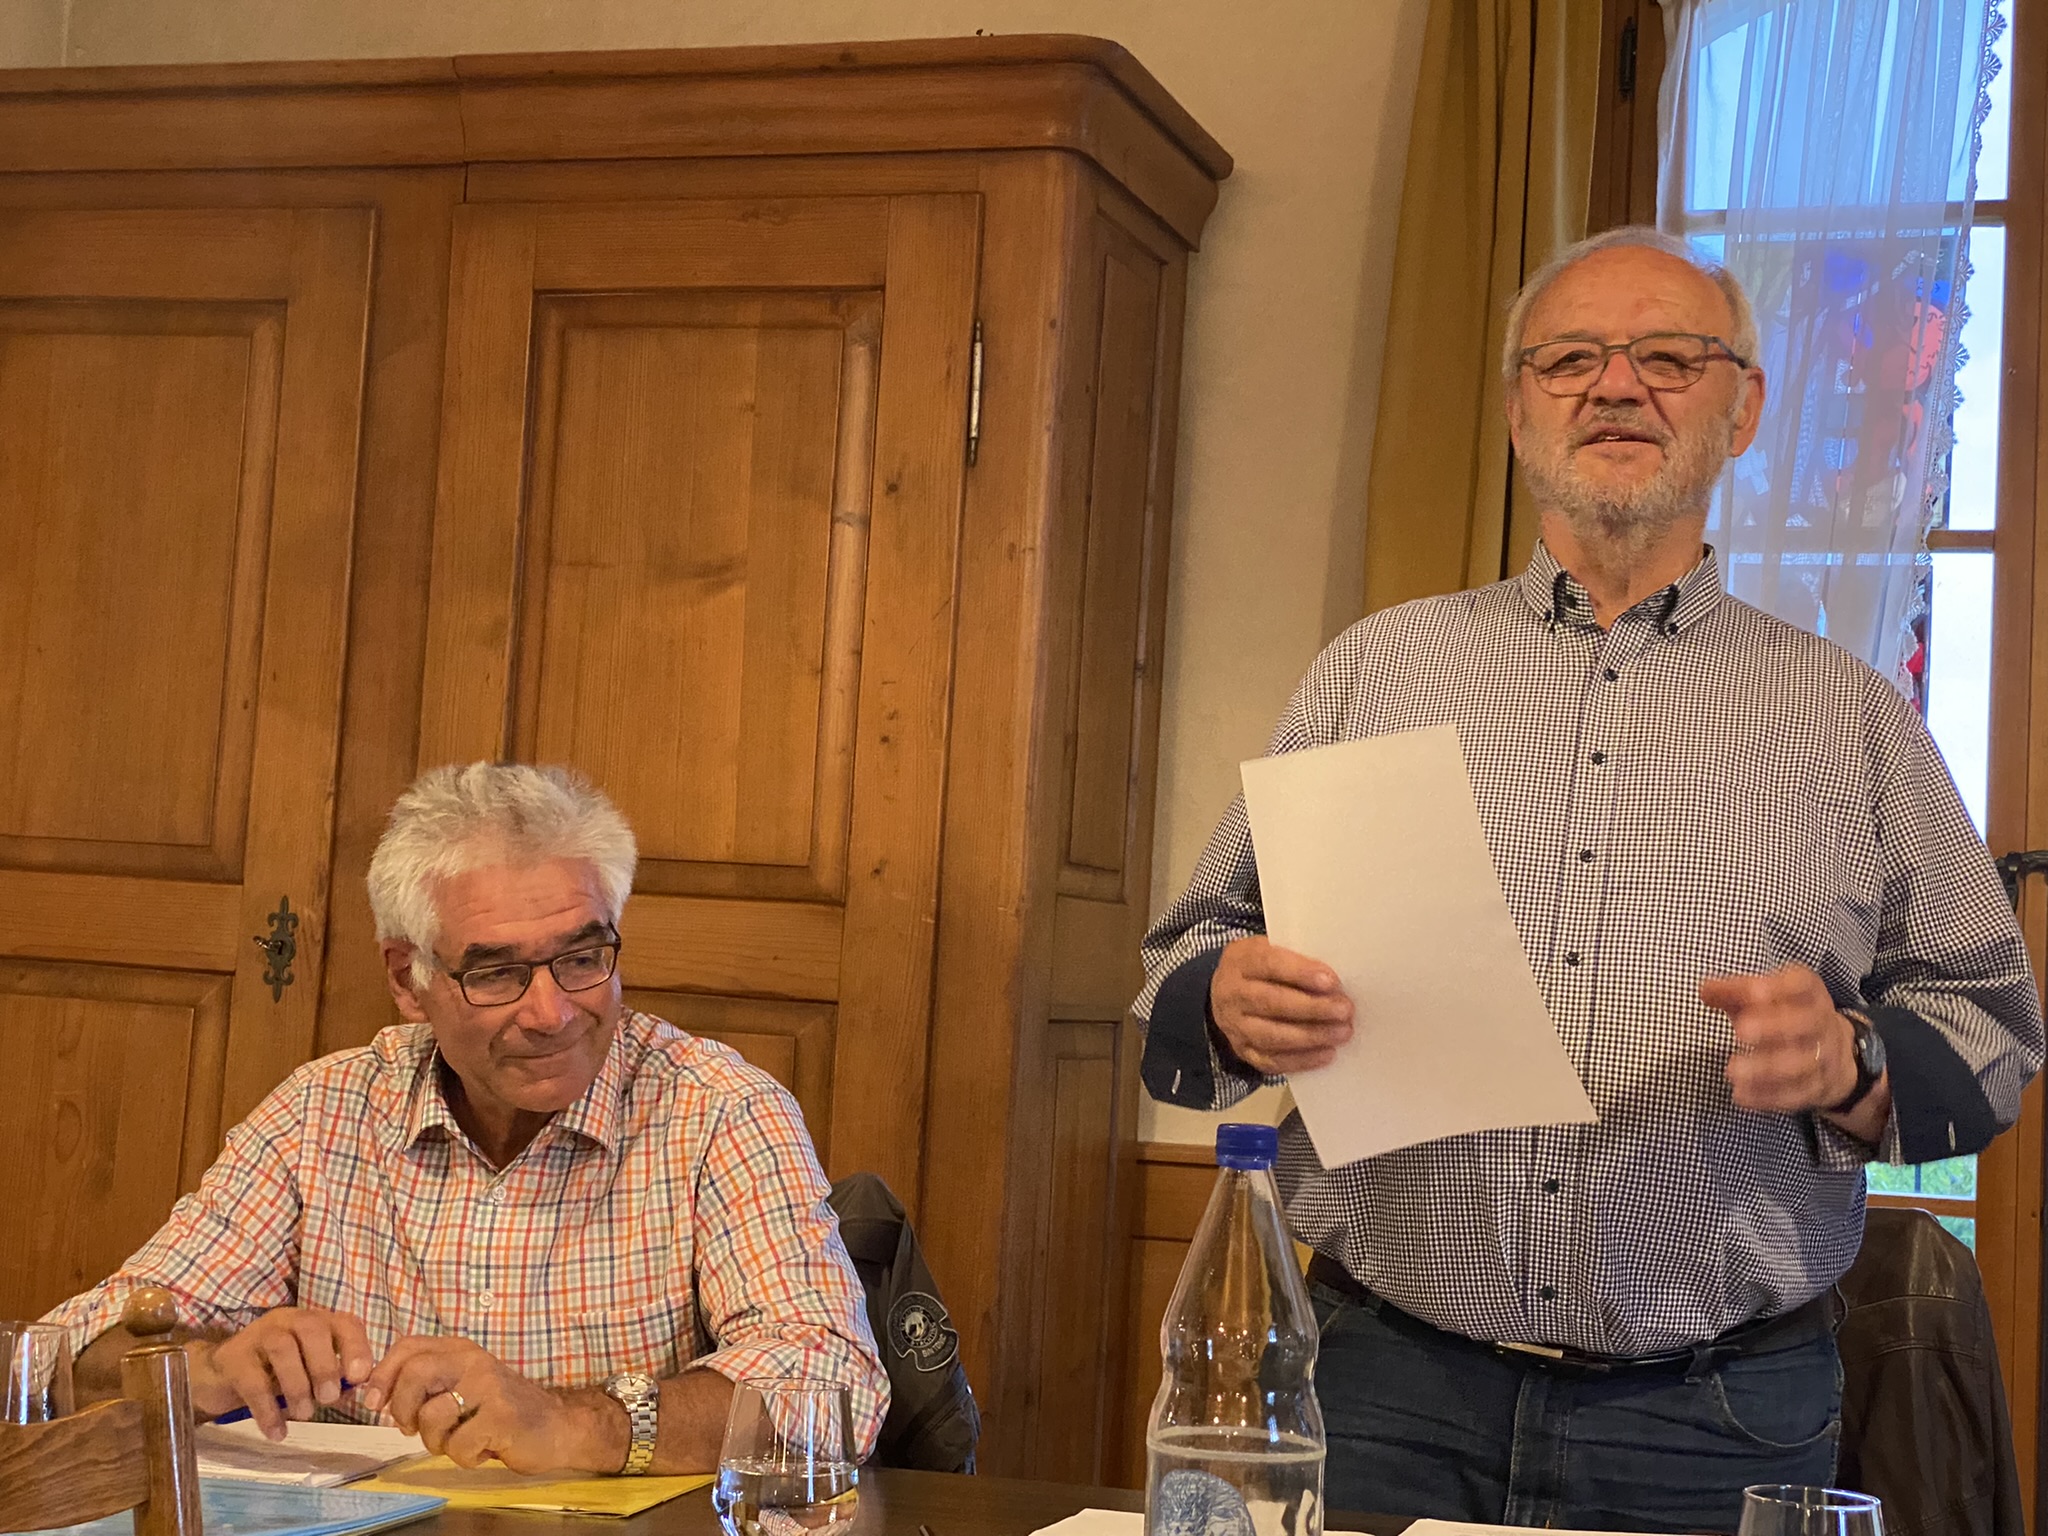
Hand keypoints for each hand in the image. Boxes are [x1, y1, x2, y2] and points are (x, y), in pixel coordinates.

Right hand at [188, 1307, 375, 1440]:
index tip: (361, 1377)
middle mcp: (289, 1320)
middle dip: (325, 1365)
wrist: (217, 1375)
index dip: (356, 1347)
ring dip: (297, 1384)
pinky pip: (252, 1380)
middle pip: (312, 1328)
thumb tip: (357, 1390)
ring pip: (282, 1348)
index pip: (344, 1323)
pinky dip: (267, 1409)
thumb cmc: (272, 1372)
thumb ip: (333, 1377)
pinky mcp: (232, 1357)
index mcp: (315, 1321)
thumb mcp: (307, 1372)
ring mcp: (258, 1334)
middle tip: (328, 1399)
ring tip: (304, 1414)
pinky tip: (276, 1432)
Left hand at [360, 1336, 623, 1473]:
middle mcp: (474, 1361)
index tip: (374, 1402)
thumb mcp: (463, 1385)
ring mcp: (489, 1387)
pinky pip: (457, 1445)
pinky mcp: (502, 1416)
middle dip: (402, 1410)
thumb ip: (427, 1382)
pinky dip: (464, 1457)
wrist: (558, 1425)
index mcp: (460, 1350)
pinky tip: (483, 1449)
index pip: (407, 1347)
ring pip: (431, 1417)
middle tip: (409, 1428)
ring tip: (459, 1441)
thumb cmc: (501, 1409)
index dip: (382, 1374)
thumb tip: (375, 1394)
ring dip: (436, 1442)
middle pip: (414, 1374)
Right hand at [1209, 937, 1354, 1074]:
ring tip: (1341, 1033)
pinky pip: (1271, 1061)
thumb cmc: (1261, 967)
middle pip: (1271, 1003)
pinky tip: (1327, 1053)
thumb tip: (1334, 982)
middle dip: (1312, 1008)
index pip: (1270, 965)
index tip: (1331, 981)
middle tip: (1345, 1010)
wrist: (1226, 992)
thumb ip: (1298, 957)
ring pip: (1272, 1036)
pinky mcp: (1242, 1051)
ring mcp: (1234, 1026)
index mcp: (1240, 961)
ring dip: (1311, 1036)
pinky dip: (1301, 1060)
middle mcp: (1232, 994)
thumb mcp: (1271, 948)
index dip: (1301, 973)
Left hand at [1700, 964, 1856, 1112]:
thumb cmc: (1784, 1015)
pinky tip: (1740, 1094)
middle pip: (1805, 1024)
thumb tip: (1705, 990)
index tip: (1754, 992)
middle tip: (1740, 1031)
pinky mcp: (1817, 1088)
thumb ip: (1734, 992)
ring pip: (1800, 1064)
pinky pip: (1797, 1094)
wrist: (1831, 1053)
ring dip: (1766, 1069)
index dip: (1782, 988)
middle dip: (1773, 1027)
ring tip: (1732, 1070)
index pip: (1804, 984)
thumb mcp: (1763, 996)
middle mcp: (1821, 1023)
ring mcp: (1822, 1057)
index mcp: (1809, 993)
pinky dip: (1768, 1097)